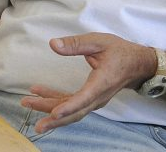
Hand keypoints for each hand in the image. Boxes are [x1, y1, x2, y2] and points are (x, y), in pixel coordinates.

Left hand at [21, 33, 155, 132]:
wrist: (137, 64)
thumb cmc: (120, 52)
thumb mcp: (99, 42)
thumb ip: (76, 44)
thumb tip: (53, 44)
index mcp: (102, 82)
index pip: (85, 98)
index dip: (69, 106)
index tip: (55, 114)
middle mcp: (98, 96)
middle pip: (75, 112)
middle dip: (54, 118)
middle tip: (36, 124)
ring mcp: (95, 100)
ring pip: (71, 111)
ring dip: (50, 109)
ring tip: (28, 102)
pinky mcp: (90, 99)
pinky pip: (72, 105)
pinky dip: (56, 101)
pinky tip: (39, 93)